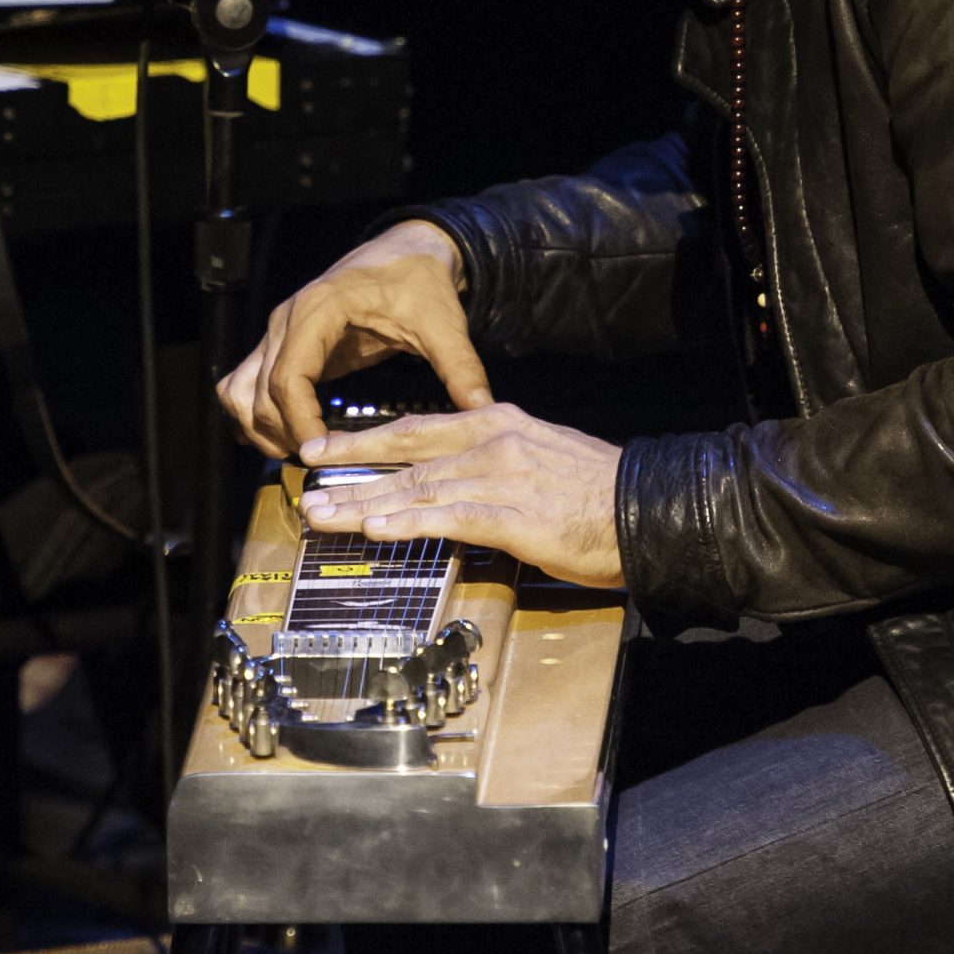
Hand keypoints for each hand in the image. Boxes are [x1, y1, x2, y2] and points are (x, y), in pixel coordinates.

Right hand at [216, 220, 490, 455]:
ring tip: (300, 454)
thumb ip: (461, 367)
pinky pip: (246, 384)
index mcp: (320, 311)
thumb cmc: (420, 281)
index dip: (298, 422)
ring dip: (259, 427)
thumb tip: (483, 409)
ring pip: (239, 390)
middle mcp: (288, 321)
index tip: (320, 454)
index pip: (288, 377)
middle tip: (319, 465)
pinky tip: (290, 437)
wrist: (407, 251)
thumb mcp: (444, 323)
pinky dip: (255, 414)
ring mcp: (280, 332)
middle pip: (258, 392)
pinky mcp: (284, 344)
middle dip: (281, 434)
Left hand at [296, 403, 623, 588]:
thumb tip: (460, 478)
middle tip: (306, 483)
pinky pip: (449, 518)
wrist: (647, 506)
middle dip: (351, 470)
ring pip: (418, 488)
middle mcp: (494, 441)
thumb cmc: (599, 490)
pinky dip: (408, 523)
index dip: (366, 440)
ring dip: (363, 503)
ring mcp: (502, 476)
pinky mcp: (514, 515)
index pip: (418, 426)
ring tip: (323, 514)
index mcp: (499, 423)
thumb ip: (497, 461)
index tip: (326, 448)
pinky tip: (375, 530)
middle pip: (406, 455)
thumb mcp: (543, 456)